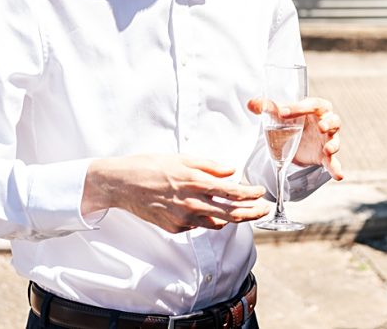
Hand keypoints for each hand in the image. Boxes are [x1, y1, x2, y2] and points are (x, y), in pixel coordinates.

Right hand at [82, 154, 270, 233]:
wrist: (122, 184)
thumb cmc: (151, 166)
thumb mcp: (182, 158)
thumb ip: (210, 166)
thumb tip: (231, 171)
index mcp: (196, 182)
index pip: (233, 192)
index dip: (252, 194)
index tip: (261, 193)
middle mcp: (192, 203)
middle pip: (232, 214)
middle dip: (253, 212)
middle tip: (265, 209)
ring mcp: (183, 218)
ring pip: (217, 223)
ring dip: (234, 218)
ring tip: (245, 212)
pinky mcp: (175, 228)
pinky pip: (198, 225)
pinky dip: (208, 219)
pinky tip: (211, 211)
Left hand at [248, 96, 343, 180]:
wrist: (293, 138)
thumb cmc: (292, 119)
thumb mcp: (279, 113)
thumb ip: (266, 107)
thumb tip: (251, 103)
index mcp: (315, 108)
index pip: (311, 104)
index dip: (299, 108)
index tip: (282, 113)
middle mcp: (325, 123)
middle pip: (334, 120)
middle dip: (329, 124)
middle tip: (321, 127)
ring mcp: (326, 140)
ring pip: (335, 140)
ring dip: (333, 145)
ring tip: (328, 150)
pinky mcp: (324, 157)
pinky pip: (333, 163)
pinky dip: (336, 169)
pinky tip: (338, 175)